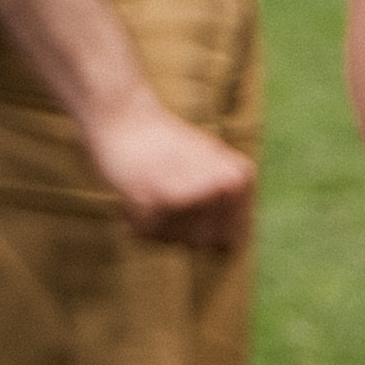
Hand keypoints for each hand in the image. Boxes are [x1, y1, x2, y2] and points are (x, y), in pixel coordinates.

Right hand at [85, 97, 257, 249]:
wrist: (124, 117)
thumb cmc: (168, 143)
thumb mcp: (214, 164)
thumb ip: (227, 202)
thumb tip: (231, 247)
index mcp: (239, 181)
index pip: (231, 238)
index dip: (206, 229)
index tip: (190, 206)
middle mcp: (220, 189)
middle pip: (201, 242)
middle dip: (181, 228)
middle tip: (166, 194)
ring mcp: (188, 197)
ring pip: (172, 241)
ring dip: (157, 224)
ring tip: (151, 189)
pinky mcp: (153, 202)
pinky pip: (146, 235)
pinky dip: (136, 220)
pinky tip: (135, 192)